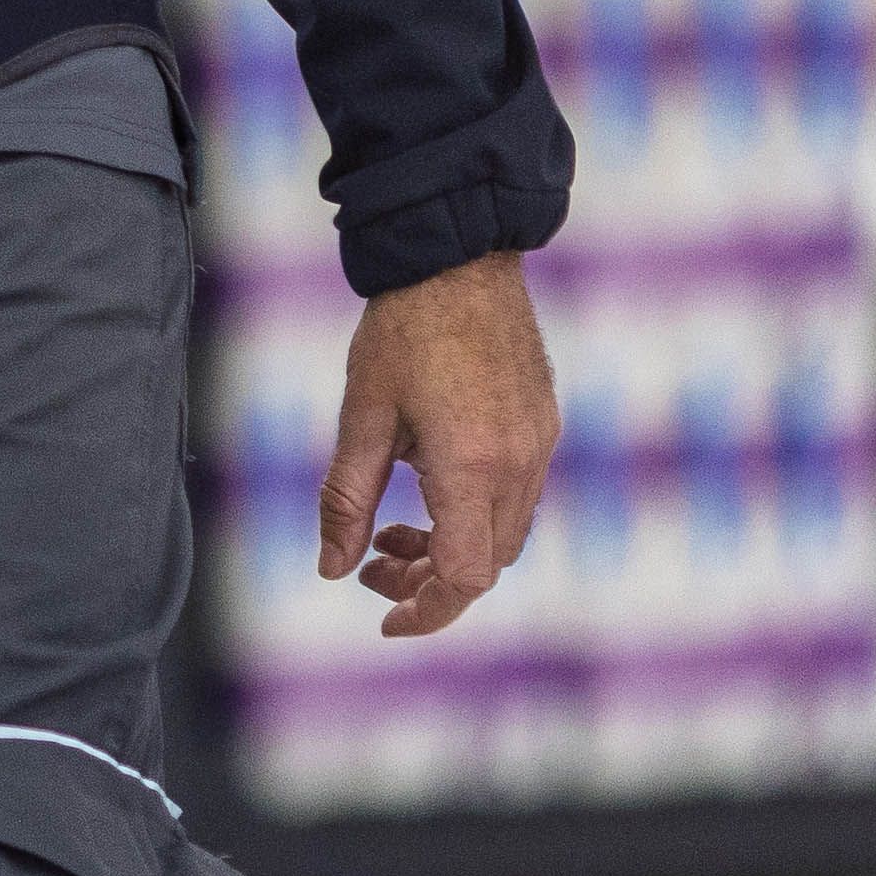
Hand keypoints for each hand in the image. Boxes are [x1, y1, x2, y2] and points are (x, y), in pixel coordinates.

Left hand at [321, 248, 559, 638]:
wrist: (459, 260)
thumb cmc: (401, 333)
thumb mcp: (361, 417)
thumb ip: (345, 499)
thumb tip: (331, 570)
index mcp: (472, 468)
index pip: (464, 578)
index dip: (426, 611)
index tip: (383, 615)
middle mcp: (520, 465)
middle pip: (485, 564)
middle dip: (428, 580)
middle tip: (370, 562)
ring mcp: (540, 446)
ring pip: (505, 535)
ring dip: (451, 547)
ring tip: (391, 529)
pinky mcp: (544, 427)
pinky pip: (518, 497)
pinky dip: (474, 514)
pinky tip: (428, 487)